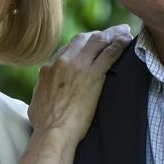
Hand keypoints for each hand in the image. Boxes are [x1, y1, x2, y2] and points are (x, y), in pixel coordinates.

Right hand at [29, 24, 131, 141]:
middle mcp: (63, 62)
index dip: (82, 44)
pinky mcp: (93, 75)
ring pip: (98, 41)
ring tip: (123, 31)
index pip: (67, 48)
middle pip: (83, 39)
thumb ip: (42, 92)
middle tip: (110, 34)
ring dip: (113, 34)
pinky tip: (128, 40)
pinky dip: (120, 44)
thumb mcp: (36, 103)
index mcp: (49, 68)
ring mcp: (78, 66)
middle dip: (98, 34)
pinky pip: (110, 53)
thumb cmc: (44, 125)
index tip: (91, 45)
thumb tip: (42, 95)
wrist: (53, 132)